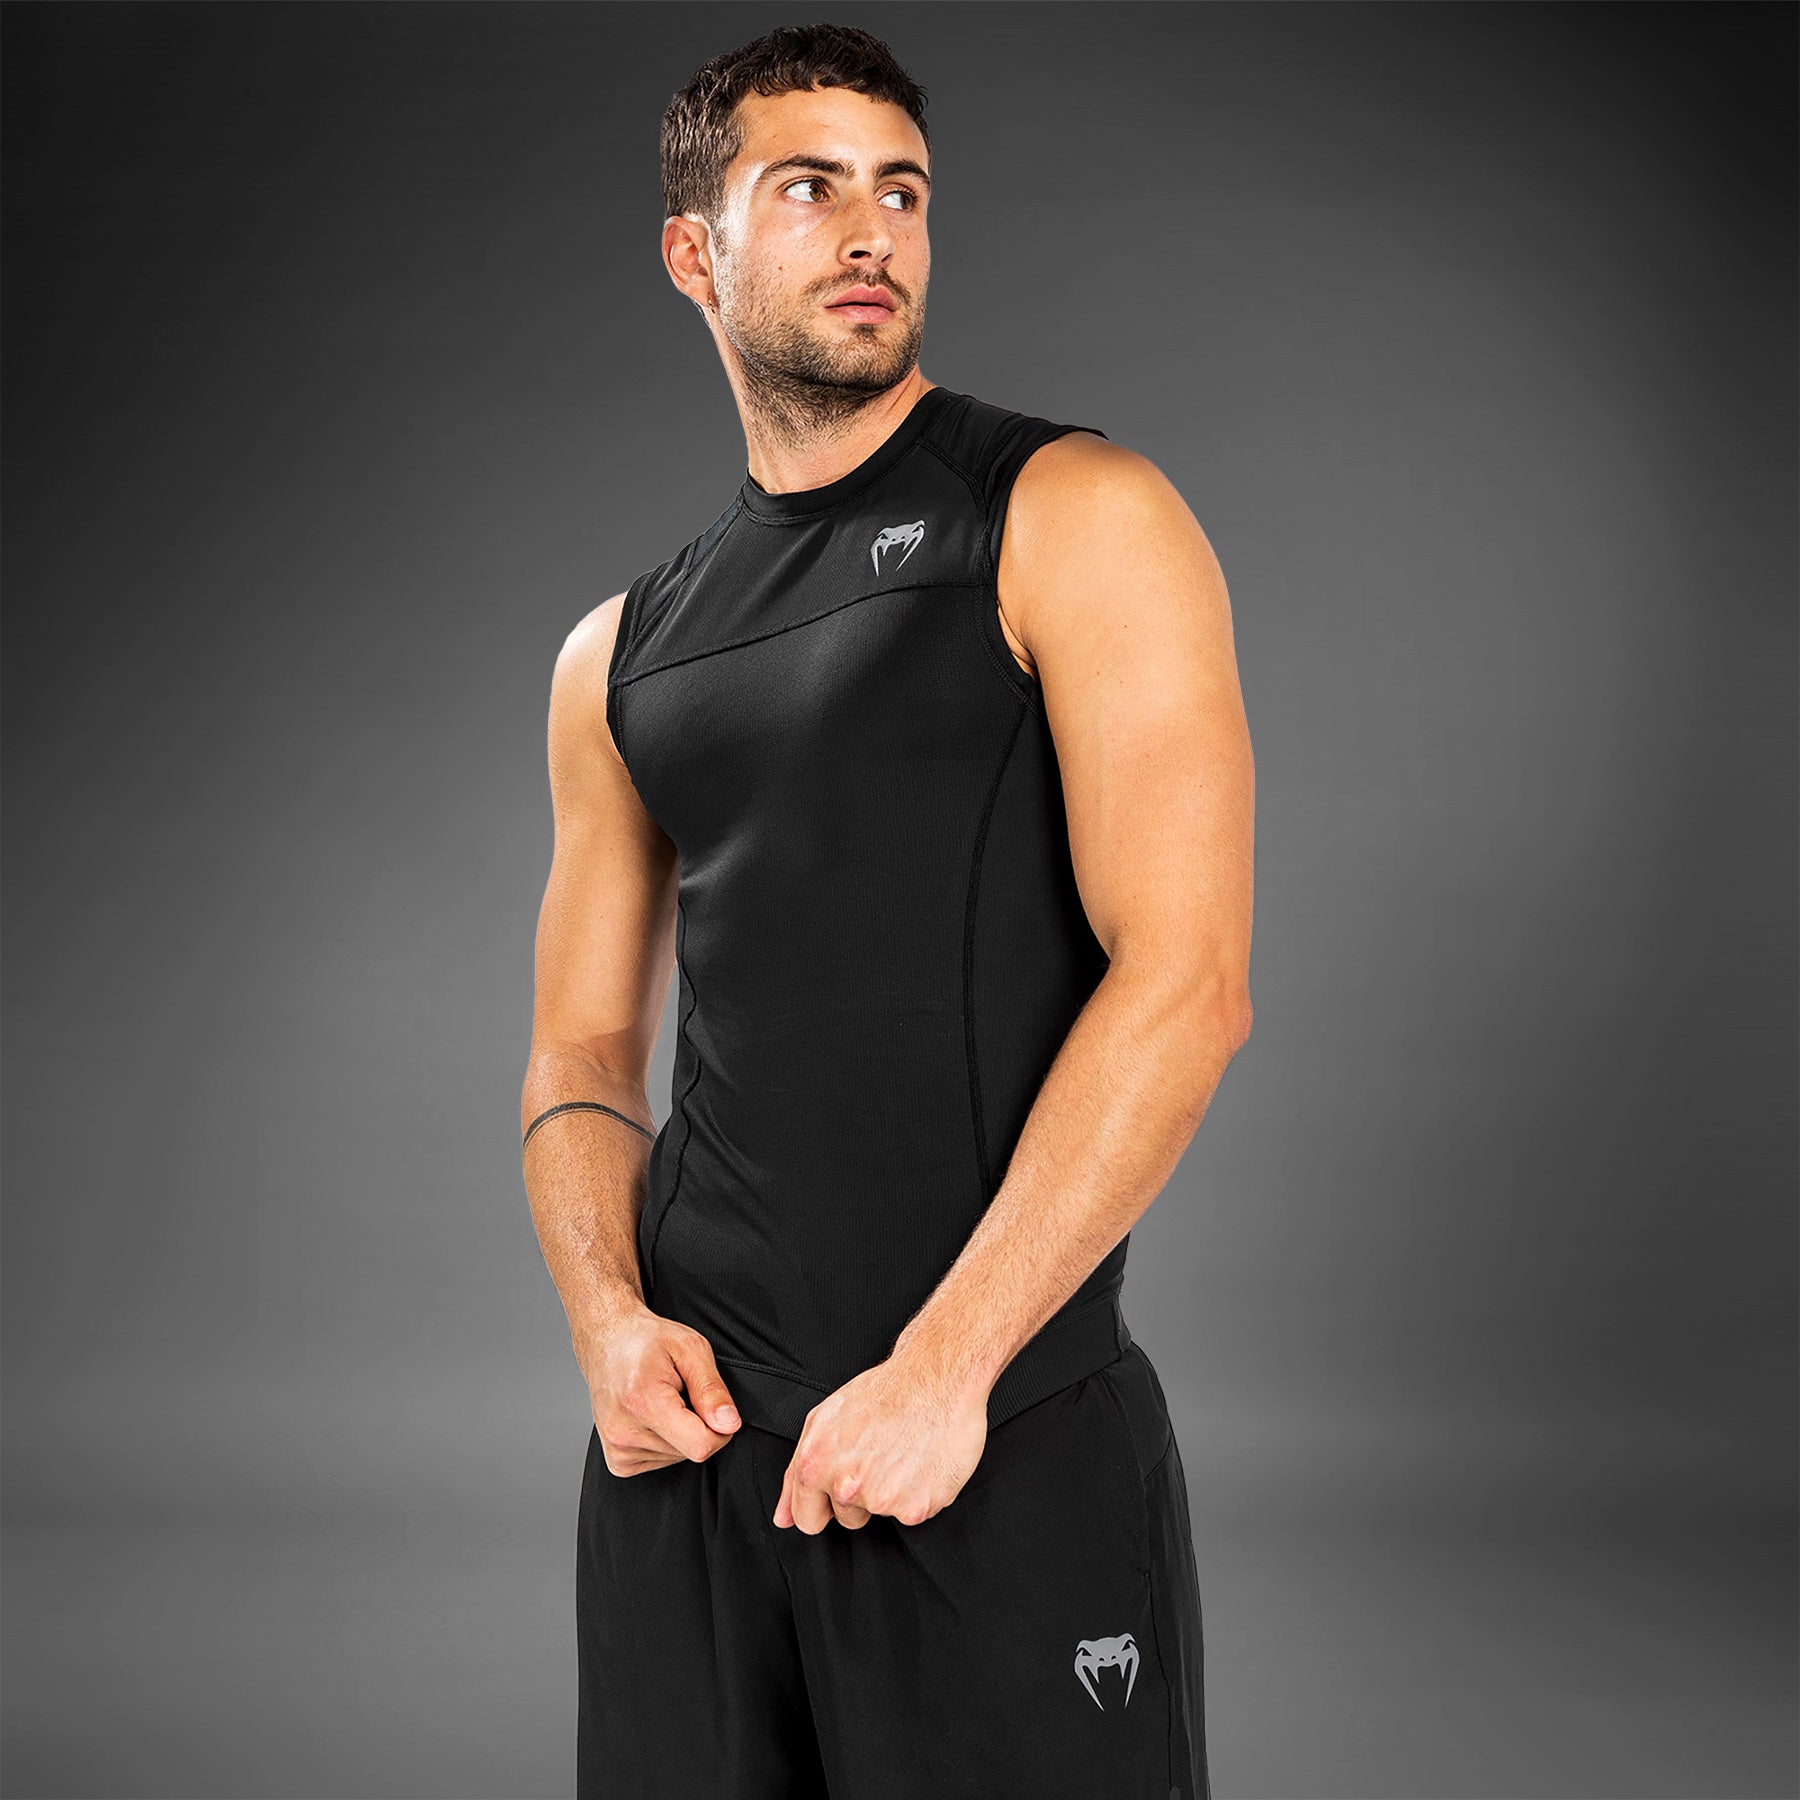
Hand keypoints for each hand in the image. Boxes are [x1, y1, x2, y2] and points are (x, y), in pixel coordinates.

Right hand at [581, 1304, 741, 1474]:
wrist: (607, 1342)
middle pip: (691, 1451)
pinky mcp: (618, 1461)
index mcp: (643, 1402)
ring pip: (677, 1457)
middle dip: (697, 1424)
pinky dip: (665, 1441)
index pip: (701, 1445)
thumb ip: (712, 1389)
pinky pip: (660, 1462)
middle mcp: (624, 1432)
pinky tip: (651, 1416)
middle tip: (678, 1393)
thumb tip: (729, 1423)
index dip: (719, 1428)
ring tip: (661, 1400)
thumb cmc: (645, 1341)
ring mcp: (618, 1450)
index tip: (712, 1406)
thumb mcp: (690, 1348)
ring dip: (680, 1431)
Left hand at [773, 1353, 989, 1532]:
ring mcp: (881, 1499)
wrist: (938, 1380)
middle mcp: (845, 1486)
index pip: (806, 1519)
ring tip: (901, 1454)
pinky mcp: (916, 1508)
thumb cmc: (885, 1392)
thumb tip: (782, 1517)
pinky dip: (920, 1494)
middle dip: (858, 1500)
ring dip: (890, 1495)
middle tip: (877, 1459)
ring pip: (880, 1516)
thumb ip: (796, 1473)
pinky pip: (914, 1513)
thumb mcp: (825, 1419)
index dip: (823, 1505)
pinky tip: (922, 1462)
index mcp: (816, 1465)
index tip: (840, 1486)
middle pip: (846, 1521)